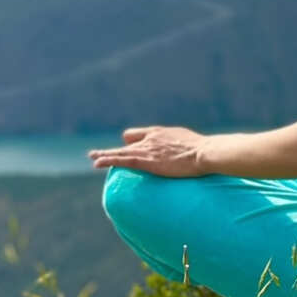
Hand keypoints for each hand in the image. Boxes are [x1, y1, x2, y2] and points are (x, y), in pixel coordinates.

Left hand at [89, 125, 207, 176]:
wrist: (203, 153)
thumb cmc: (201, 151)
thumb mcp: (188, 143)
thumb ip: (180, 146)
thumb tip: (186, 153)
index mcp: (160, 133)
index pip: (138, 135)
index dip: (132, 143)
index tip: (128, 150)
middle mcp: (150, 138)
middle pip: (126, 142)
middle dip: (114, 149)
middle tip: (99, 153)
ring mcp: (147, 149)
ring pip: (119, 151)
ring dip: (105, 154)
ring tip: (93, 157)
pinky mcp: (146, 161)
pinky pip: (121, 160)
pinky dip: (107, 160)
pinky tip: (97, 163)